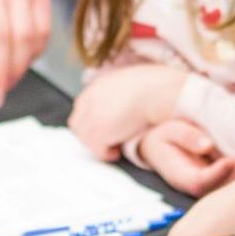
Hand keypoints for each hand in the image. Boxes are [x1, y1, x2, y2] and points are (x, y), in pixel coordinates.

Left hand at [69, 66, 185, 159]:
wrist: (156, 92)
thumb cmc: (153, 87)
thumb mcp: (128, 82)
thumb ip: (115, 94)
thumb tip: (116, 109)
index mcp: (97, 87)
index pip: (82, 110)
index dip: (92, 122)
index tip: (104, 130)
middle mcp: (89, 100)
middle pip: (78, 125)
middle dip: (90, 135)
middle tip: (108, 141)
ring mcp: (92, 117)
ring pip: (85, 139)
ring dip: (99, 145)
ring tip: (115, 146)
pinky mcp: (98, 132)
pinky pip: (97, 150)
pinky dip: (107, 153)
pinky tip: (118, 150)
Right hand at [138, 119, 234, 196]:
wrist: (160, 145)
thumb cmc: (165, 137)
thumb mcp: (170, 131)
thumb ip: (187, 137)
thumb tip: (207, 145)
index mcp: (180, 176)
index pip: (198, 182)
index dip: (215, 174)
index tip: (228, 160)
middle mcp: (195, 185)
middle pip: (216, 189)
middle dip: (232, 177)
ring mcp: (207, 184)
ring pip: (225, 187)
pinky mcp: (217, 178)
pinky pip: (229, 179)